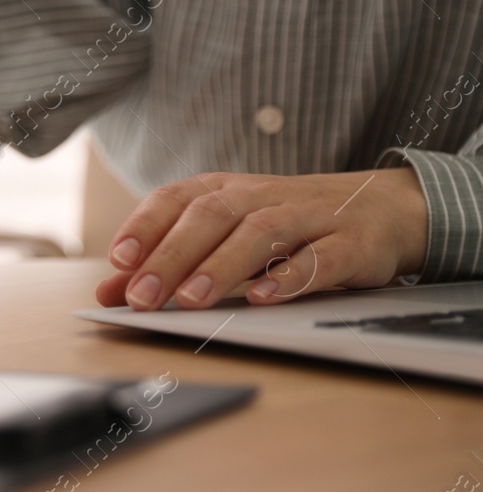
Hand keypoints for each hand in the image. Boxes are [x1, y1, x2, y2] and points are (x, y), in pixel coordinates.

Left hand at [95, 168, 428, 309]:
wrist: (383, 208)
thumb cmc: (287, 224)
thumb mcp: (226, 235)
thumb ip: (167, 261)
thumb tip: (109, 293)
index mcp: (224, 191)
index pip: (176, 199)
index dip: (145, 226)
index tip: (119, 260)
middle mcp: (261, 196)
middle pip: (210, 218)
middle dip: (171, 256)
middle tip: (143, 296)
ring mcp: (307, 217)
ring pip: (259, 234)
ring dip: (221, 267)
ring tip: (191, 300)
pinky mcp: (349, 244)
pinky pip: (318, 259)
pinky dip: (290, 277)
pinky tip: (263, 298)